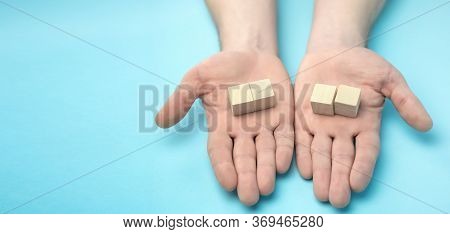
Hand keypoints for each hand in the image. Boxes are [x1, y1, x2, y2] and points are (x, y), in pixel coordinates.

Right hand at [156, 50, 293, 205]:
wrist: (250, 51)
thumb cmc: (221, 67)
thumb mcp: (196, 78)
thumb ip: (180, 98)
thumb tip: (159, 121)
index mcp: (220, 125)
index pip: (220, 152)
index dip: (223, 167)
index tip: (228, 183)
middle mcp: (242, 131)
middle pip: (244, 158)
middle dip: (247, 177)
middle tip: (249, 197)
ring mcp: (264, 125)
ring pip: (265, 152)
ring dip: (266, 170)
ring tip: (267, 187)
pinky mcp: (283, 117)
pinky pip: (284, 137)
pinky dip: (283, 151)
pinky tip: (282, 165)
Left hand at [294, 47, 431, 207]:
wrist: (333, 49)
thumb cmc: (363, 64)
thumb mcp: (388, 79)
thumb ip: (405, 101)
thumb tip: (426, 125)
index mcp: (366, 123)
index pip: (366, 151)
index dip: (362, 168)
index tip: (357, 185)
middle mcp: (343, 129)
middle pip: (342, 159)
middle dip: (339, 179)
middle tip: (336, 200)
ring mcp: (322, 125)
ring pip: (322, 154)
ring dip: (321, 173)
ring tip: (320, 193)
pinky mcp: (303, 117)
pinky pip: (302, 139)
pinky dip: (302, 155)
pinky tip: (304, 171)